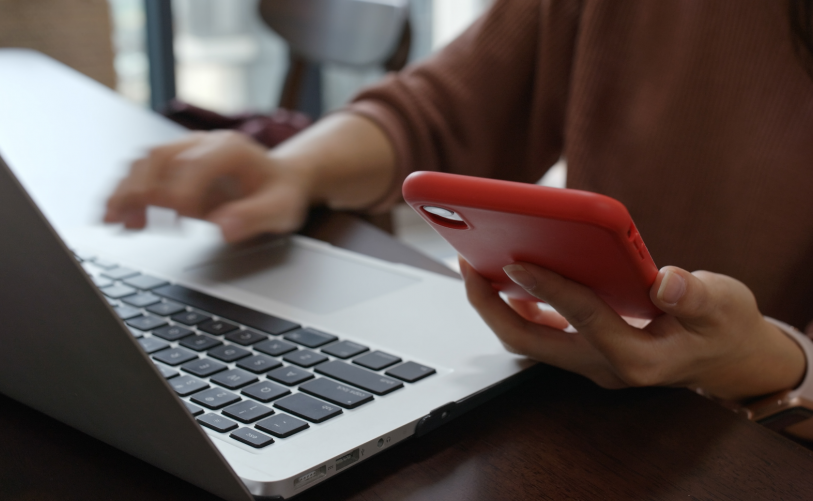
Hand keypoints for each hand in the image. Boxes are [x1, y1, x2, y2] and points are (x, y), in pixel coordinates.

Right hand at [104, 113, 395, 241]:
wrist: (280, 179)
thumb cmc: (281, 194)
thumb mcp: (280, 209)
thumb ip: (255, 217)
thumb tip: (225, 228)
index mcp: (230, 149)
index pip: (196, 165)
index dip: (181, 191)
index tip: (173, 219)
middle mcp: (203, 143)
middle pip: (160, 157)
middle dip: (139, 189)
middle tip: (125, 219)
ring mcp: (186, 150)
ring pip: (144, 162)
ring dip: (125, 189)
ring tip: (112, 219)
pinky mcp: (175, 163)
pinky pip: (143, 170)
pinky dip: (125, 191)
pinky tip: (116, 215)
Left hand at [460, 258, 805, 400]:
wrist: (728, 357)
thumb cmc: (725, 328)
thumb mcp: (725, 307)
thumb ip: (698, 297)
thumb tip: (668, 284)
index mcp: (639, 358)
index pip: (584, 318)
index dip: (548, 287)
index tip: (516, 259)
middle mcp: (606, 367)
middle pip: (532, 343)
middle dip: (492, 306)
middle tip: (467, 263)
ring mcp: (591, 363)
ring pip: (529, 341)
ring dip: (497, 306)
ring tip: (476, 263)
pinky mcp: (584, 351)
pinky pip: (539, 333)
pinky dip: (518, 306)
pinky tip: (508, 276)